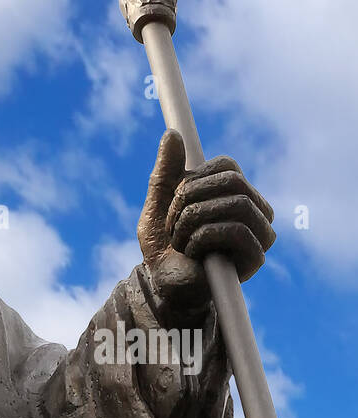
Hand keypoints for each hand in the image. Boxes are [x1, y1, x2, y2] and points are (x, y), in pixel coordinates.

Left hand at [137, 130, 274, 317]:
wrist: (162, 283)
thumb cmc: (164, 244)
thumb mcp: (158, 202)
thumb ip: (164, 170)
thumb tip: (172, 134)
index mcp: (236, 192)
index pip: (228, 165)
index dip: (195, 178)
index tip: (176, 199)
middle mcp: (255, 209)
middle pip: (233, 181)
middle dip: (190, 199)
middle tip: (174, 223)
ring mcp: (260, 234)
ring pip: (236, 204)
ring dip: (194, 220)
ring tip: (181, 240)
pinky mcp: (256, 257)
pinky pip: (236, 231)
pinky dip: (203, 238)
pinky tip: (194, 252)